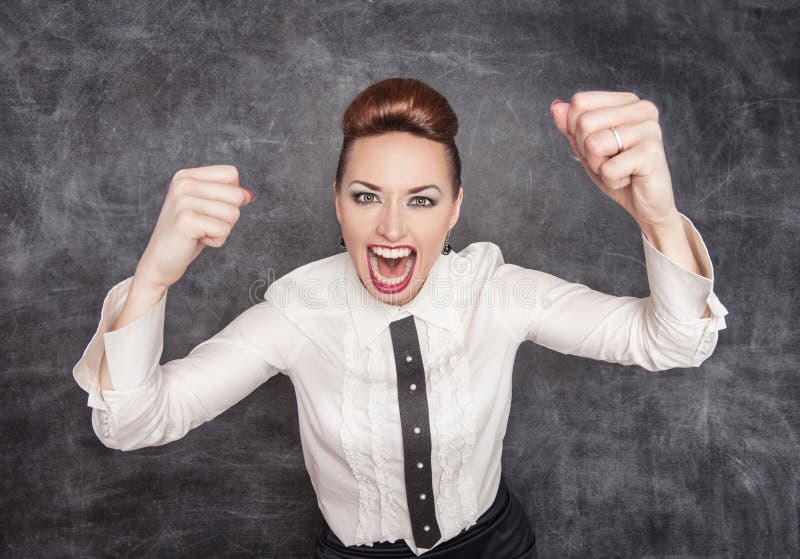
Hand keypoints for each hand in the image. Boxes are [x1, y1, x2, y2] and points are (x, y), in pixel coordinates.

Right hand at [135, 164, 254, 289]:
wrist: (160, 260)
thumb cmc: (187, 234)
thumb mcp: (205, 208)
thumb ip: (225, 196)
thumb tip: (249, 195)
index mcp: (187, 176)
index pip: (231, 173)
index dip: (232, 195)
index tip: (213, 208)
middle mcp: (184, 184)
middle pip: (236, 194)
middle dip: (229, 216)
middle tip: (206, 224)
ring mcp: (184, 201)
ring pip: (233, 213)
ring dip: (222, 230)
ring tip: (201, 232)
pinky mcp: (187, 220)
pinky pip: (224, 230)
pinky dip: (217, 240)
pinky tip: (198, 240)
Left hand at [550, 92, 678, 230]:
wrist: (646, 203)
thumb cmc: (618, 172)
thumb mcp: (587, 148)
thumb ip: (571, 127)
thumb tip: (556, 107)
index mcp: (627, 102)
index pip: (580, 102)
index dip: (575, 130)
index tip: (598, 145)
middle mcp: (642, 109)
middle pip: (584, 122)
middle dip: (587, 151)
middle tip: (610, 160)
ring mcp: (649, 129)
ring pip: (593, 144)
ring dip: (598, 166)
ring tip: (620, 169)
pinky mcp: (652, 153)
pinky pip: (608, 168)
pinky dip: (612, 181)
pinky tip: (629, 179)